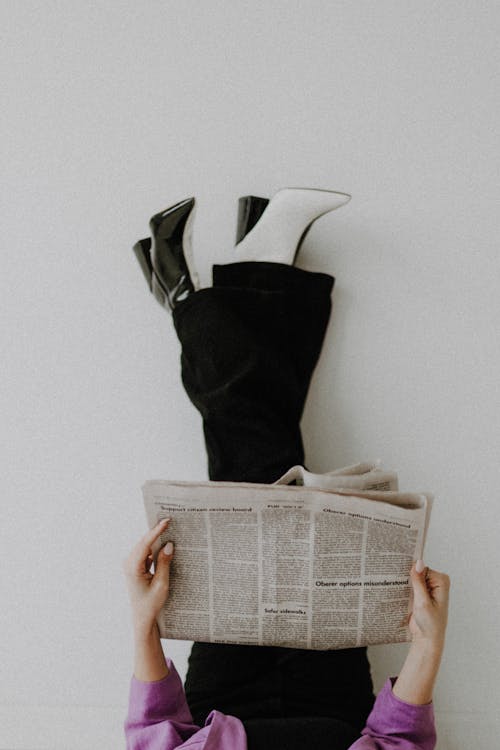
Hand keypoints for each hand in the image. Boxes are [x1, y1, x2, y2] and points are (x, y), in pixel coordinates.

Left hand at [122, 518, 174, 633]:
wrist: (142, 617)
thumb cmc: (151, 603)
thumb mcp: (161, 584)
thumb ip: (164, 563)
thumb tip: (169, 544)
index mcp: (132, 567)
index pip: (145, 544)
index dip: (156, 531)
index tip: (166, 521)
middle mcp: (129, 563)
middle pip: (144, 542)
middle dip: (156, 531)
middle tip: (170, 520)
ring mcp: (131, 564)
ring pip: (145, 546)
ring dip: (156, 538)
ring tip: (169, 529)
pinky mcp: (135, 566)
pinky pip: (146, 552)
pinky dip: (155, 547)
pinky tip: (165, 544)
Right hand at [408, 561, 449, 649]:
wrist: (426, 639)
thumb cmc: (430, 624)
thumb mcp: (423, 602)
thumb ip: (419, 582)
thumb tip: (418, 563)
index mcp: (442, 582)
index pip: (423, 568)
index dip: (414, 575)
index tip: (407, 582)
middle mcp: (437, 583)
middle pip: (418, 572)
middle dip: (410, 579)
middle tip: (406, 591)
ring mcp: (429, 588)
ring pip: (413, 578)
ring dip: (407, 585)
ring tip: (405, 596)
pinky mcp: (422, 593)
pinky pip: (411, 585)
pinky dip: (406, 589)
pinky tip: (403, 597)